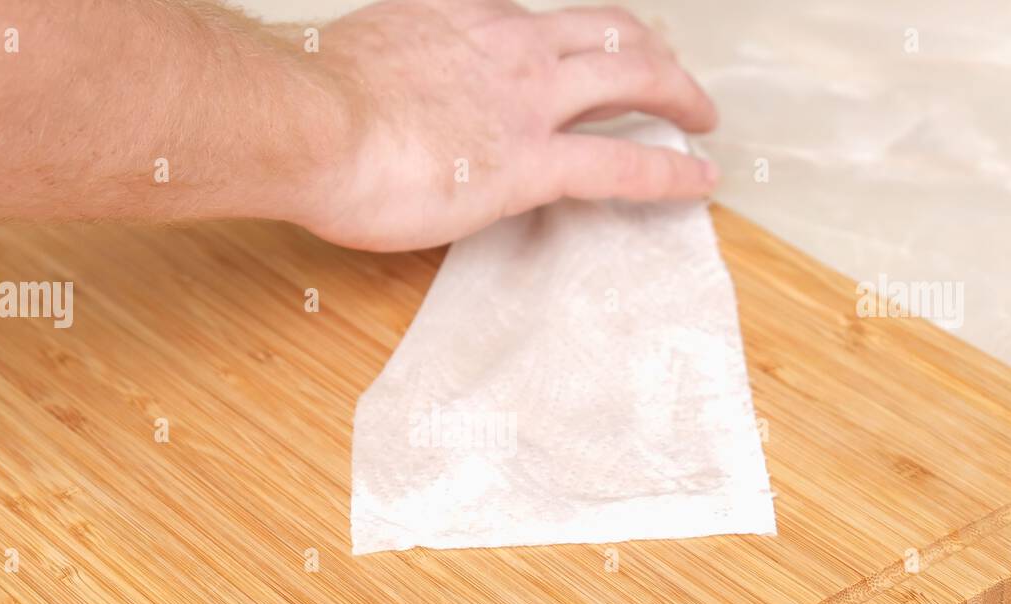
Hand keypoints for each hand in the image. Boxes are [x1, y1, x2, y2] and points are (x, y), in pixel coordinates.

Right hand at [305, 0, 718, 251]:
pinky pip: (623, 165)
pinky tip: (698, 178)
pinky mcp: (532, 164)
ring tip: (702, 116)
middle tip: (671, 75)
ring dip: (677, 94)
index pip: (541, 21)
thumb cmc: (314, 103)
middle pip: (605, 32)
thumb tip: (397, 92)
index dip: (577, 38)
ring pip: (631, 78)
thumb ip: (399, 63)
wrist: (307, 124)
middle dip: (648, 51)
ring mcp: (527, 101)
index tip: (590, 52)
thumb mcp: (362, 55)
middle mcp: (508, 45)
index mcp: (463, 18)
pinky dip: (670, 171)